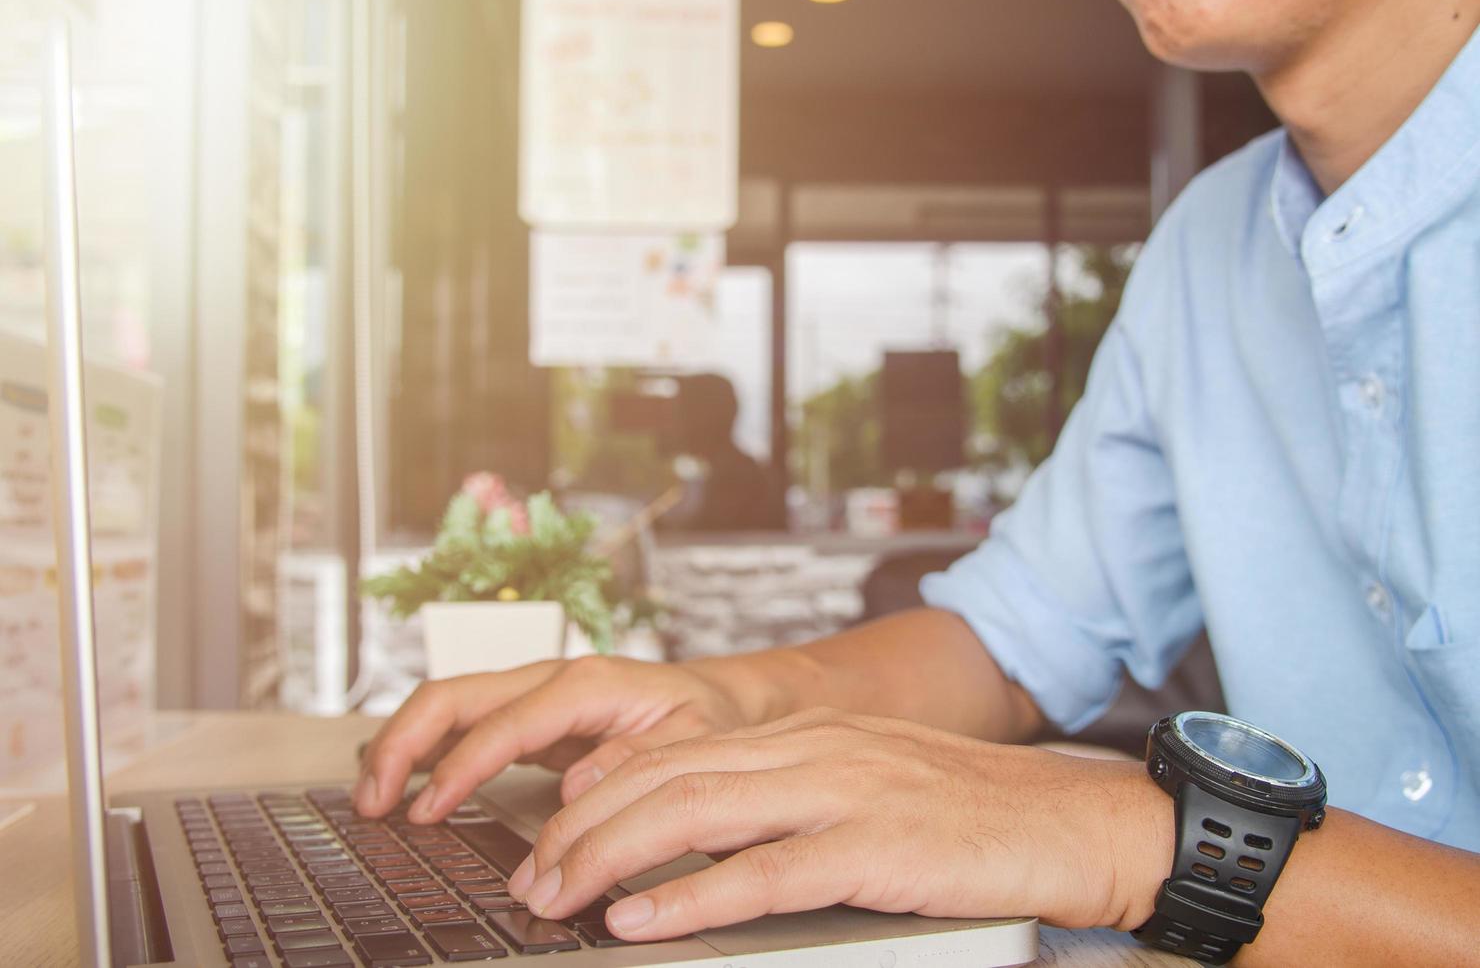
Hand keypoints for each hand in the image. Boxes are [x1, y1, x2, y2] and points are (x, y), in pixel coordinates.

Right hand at [355, 656, 755, 820]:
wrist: (724, 699)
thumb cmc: (710, 718)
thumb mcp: (693, 740)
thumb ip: (635, 762)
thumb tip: (575, 787)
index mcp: (586, 684)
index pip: (504, 722)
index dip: (460, 767)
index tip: (428, 811)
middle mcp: (551, 681)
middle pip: (454, 697)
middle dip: (404, 744)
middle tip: (373, 804)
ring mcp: (536, 698)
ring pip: (448, 707)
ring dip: (403, 747)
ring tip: (373, 801)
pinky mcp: (531, 721)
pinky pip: (465, 729)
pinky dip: (427, 755)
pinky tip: (407, 790)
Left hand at [507, 708, 1172, 939]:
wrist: (1076, 824)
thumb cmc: (973, 817)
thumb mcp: (867, 787)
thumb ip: (790, 800)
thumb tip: (704, 842)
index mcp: (808, 734)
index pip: (675, 752)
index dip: (599, 793)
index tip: (549, 833)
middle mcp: (814, 749)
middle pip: (664, 778)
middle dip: (580, 831)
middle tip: (529, 881)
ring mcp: (844, 792)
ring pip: (693, 812)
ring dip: (608, 858)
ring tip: (555, 899)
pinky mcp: (875, 848)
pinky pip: (762, 872)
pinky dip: (688, 896)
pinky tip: (639, 919)